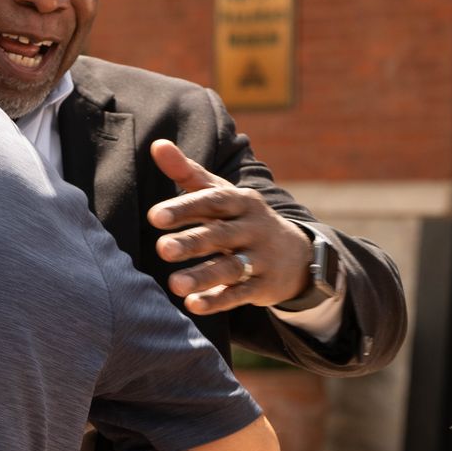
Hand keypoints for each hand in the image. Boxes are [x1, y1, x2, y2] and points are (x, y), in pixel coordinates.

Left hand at [146, 139, 312, 315]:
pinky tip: (193, 305)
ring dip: (202, 276)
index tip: (155, 216)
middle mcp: (253, 228)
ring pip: (230, 268)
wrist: (296, 252)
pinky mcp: (264, 286)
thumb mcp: (221, 193)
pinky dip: (218, 301)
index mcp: (240, 201)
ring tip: (174, 285)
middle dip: (191, 242)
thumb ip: (188, 172)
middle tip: (161, 249)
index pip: (212, 201)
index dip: (185, 208)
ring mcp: (261, 258)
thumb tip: (157, 145)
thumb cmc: (241, 218)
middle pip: (220, 235)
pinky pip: (240, 295)